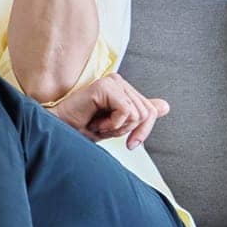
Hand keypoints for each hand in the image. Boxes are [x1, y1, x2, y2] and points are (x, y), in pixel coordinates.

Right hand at [51, 73, 169, 149]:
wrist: (61, 131)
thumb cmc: (82, 129)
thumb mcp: (117, 126)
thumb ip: (139, 115)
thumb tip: (165, 106)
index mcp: (123, 89)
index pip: (149, 111)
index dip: (143, 131)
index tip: (130, 145)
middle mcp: (118, 81)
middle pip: (147, 112)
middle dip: (128, 130)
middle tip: (105, 130)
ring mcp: (112, 81)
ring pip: (137, 113)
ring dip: (117, 128)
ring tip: (98, 125)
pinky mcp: (105, 86)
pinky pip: (126, 111)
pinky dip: (112, 124)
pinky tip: (96, 122)